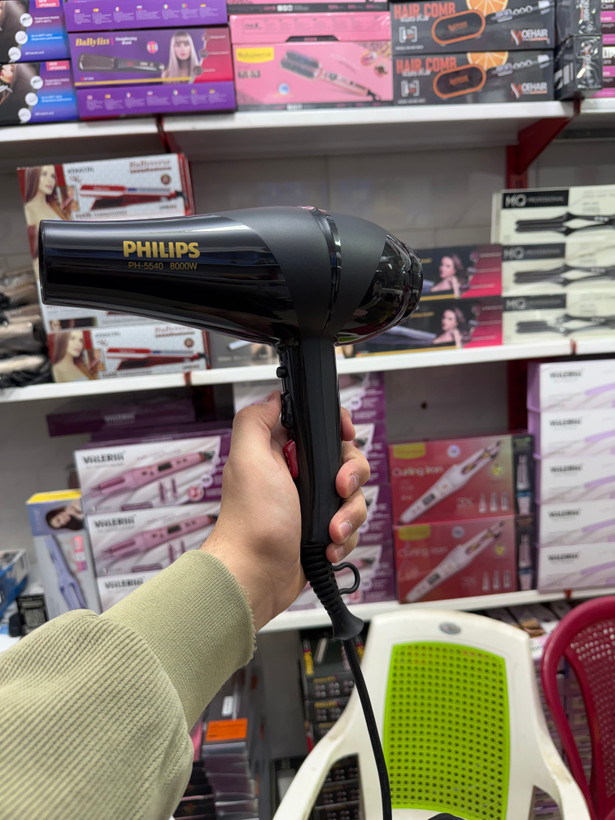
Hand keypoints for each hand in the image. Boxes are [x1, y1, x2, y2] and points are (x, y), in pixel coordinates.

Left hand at [201, 391, 369, 629]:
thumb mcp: (248, 459)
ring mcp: (310, 505)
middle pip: (346, 461)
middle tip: (339, 489)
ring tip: (331, 531)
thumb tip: (274, 398)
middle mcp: (297, 476)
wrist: (256, 576)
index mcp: (279, 452)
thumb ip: (256, 421)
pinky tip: (327, 547)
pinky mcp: (320, 532)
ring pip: (353, 496)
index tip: (345, 435)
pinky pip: (350, 526)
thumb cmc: (251, 522)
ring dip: (349, 514)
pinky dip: (344, 538)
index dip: (338, 429)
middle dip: (351, 476)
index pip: (319, 428)